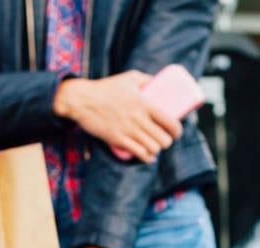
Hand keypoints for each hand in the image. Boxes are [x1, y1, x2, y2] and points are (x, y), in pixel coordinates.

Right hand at [53, 71, 182, 163]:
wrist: (82, 100)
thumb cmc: (106, 88)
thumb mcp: (129, 78)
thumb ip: (145, 79)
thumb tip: (159, 81)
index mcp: (144, 103)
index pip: (170, 122)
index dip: (177, 130)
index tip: (176, 132)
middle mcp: (138, 118)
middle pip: (163, 139)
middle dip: (167, 142)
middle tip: (165, 139)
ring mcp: (128, 131)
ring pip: (153, 148)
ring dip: (157, 150)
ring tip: (156, 147)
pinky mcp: (118, 140)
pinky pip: (139, 154)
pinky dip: (147, 158)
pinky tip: (149, 157)